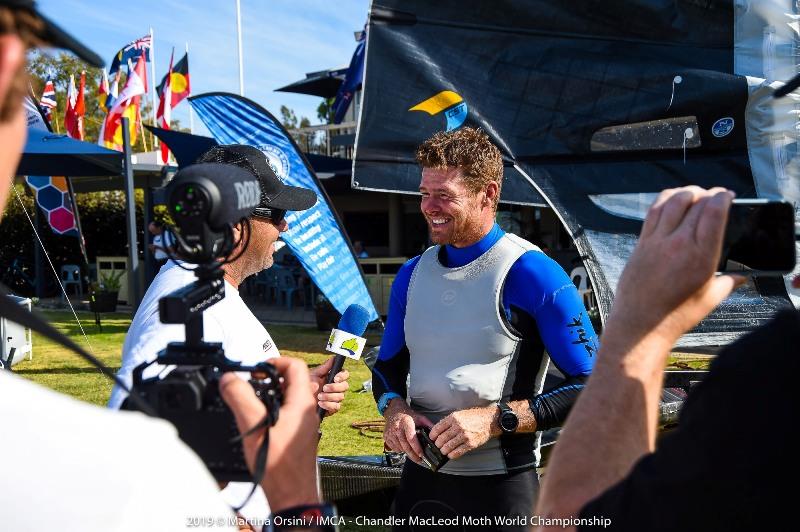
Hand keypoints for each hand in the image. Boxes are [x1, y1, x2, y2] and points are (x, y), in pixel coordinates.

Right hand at [219, 357, 319, 512]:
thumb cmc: (280, 465)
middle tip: (251, 385)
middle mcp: (306, 411)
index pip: (294, 366)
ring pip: (288, 398)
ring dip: (269, 396)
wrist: (292, 494)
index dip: (274, 361)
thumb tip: (229, 379)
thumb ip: (240, 398)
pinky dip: (271, 412)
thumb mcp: (254, 425)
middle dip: (269, 379)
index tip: (256, 370)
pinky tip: (257, 424)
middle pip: (291, 381)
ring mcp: (303, 424)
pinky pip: (286, 414)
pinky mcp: (297, 436)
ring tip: (251, 403)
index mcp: (302, 402)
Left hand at [308, 357, 349, 414]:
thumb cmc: (307, 385)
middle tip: (324, 388)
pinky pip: (337, 406)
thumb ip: (324, 367)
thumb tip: (333, 358)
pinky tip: (320, 403)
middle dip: (335, 387)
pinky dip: (328, 405)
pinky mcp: (333, 408)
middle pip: (345, 386)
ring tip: (319, 396)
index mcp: (333, 378)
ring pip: (341, 396)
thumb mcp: (314, 375)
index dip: (342, 376)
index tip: (335, 378)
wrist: (300, 400)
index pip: (345, 374)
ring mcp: (335, 398)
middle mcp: (336, 388)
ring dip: (330, 396)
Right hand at [383, 400, 431, 463]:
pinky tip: (404, 446)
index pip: (411, 438)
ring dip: (407, 452)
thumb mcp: (419, 417)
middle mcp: (396, 428)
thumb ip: (428, 425)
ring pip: (400, 448)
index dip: (416, 448)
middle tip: (419, 460)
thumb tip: (436, 434)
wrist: (393, 411)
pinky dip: (400, 450)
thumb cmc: (407, 414)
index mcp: (406, 423)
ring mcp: (390, 433)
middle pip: (405, 446)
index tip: (421, 455)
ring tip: (413, 452)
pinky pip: (394, 448)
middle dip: (413, 455)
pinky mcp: (386, 437)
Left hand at [429, 406, 496, 459]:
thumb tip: (437, 430)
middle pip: (441, 439)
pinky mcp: (470, 444)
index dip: (432, 435)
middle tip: (438, 445)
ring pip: (448, 447)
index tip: (432, 438)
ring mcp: (464, 436)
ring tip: (443, 450)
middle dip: (437, 444)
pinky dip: (452, 455)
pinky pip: (457, 452)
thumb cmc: (473, 417)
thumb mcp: (459, 414)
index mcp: (453, 418)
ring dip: (443, 450)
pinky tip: (450, 454)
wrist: (489, 421)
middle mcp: (458, 426)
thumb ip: (449, 421)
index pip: (437, 428)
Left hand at [607, 186, 743, 345]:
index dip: (723, 197)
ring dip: (686, 192)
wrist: (640, 325)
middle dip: (708, 193)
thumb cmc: (675, 316)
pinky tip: (670, 200)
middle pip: (695, 203)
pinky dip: (664, 200)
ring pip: (672, 201)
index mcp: (700, 256)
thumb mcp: (710, 299)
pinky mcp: (640, 244)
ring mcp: (656, 241)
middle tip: (714, 195)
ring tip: (694, 193)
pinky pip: (652, 212)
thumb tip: (741, 276)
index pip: (714, 212)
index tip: (727, 195)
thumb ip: (728, 282)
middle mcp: (678, 243)